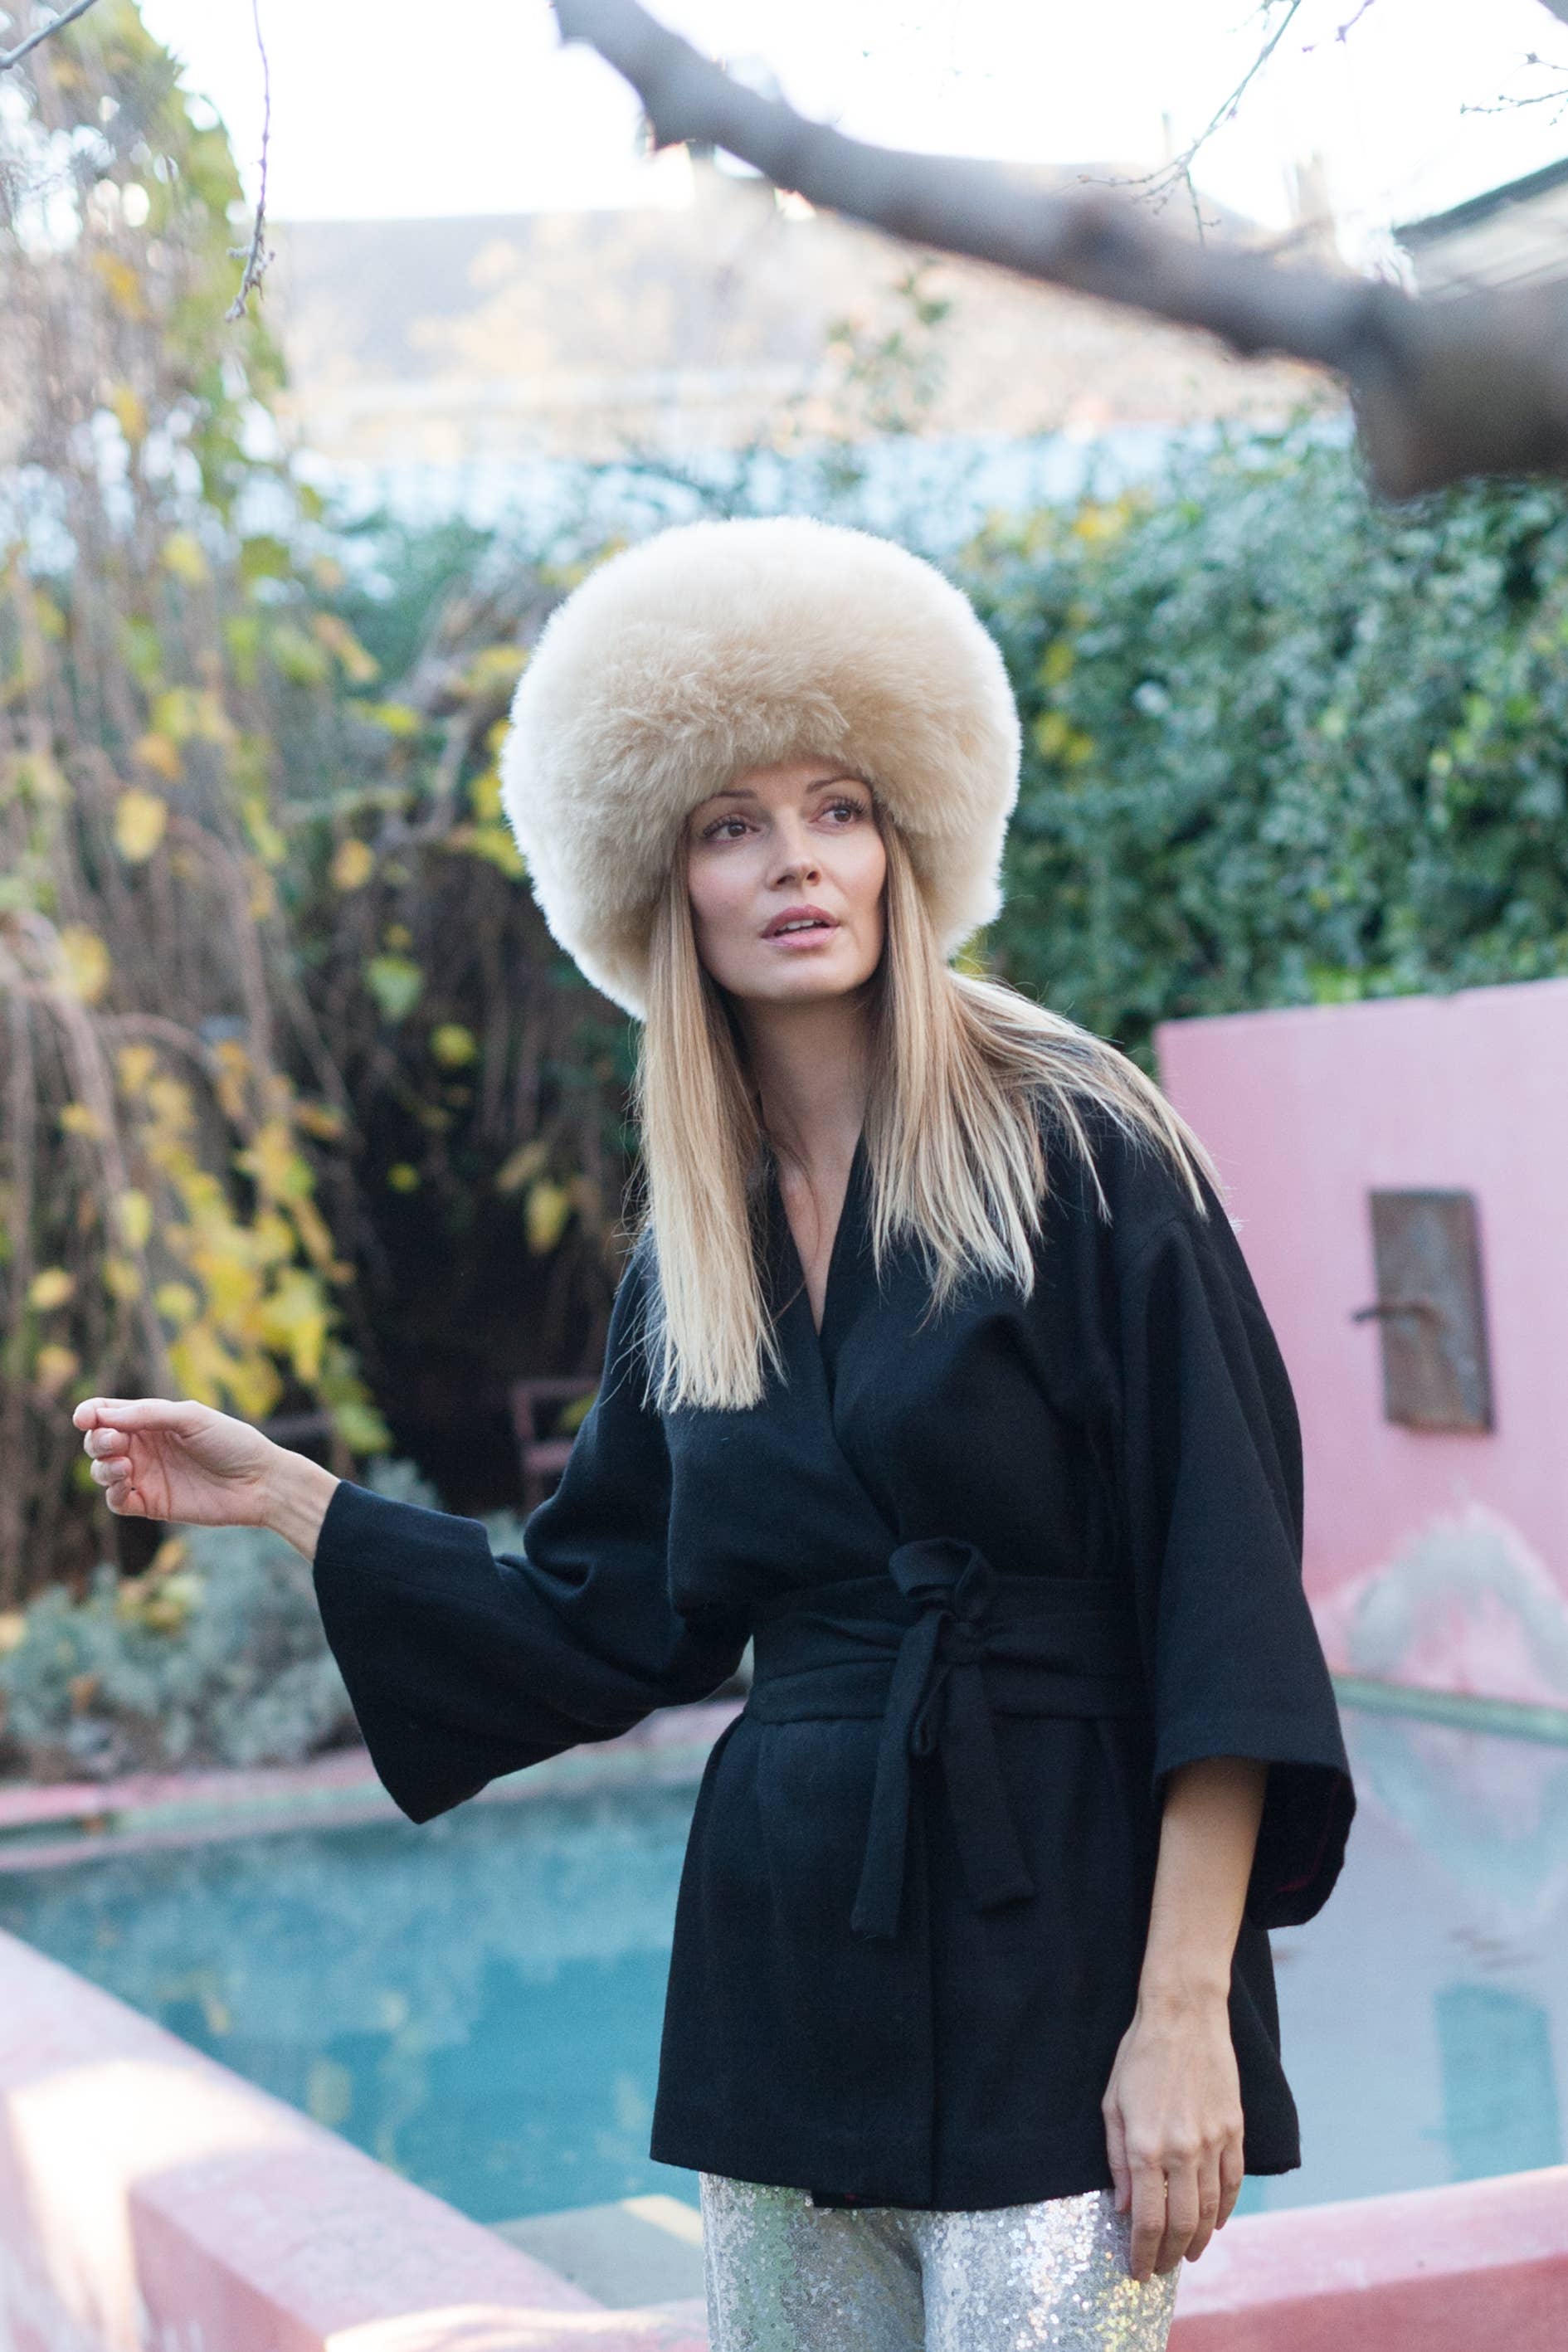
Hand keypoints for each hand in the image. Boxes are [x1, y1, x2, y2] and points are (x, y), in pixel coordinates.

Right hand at [71, 1395, 279, 1529]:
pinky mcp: (152, 1503)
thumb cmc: (232, 1442)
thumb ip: (150, 1414)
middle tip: (116, 1442)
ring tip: (125, 1466)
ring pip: (102, 1471)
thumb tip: (106, 1416)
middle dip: (97, 1440)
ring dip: (102, 1467)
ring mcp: (146, 1475)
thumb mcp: (192, 1417)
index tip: (85, 1418)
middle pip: (99, 1442)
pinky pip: (117, 1501)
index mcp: (153, 1419)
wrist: (259, 1481)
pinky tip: (126, 1483)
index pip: (108, 1413)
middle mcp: (145, 1446)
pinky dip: (112, 1493)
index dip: (90, 1414)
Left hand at [1101, 1989, 1244, 2281]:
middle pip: (1182, 2224)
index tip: (1137, 2270)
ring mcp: (1213, 2141)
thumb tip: (1122, 2208)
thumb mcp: (1111, 2105)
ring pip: (1211, 2210)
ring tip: (1187, 2254)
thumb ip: (1117, 2160)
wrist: (1184, 2016)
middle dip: (1169, 2255)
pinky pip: (1233, 2182)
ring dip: (1199, 2240)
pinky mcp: (1234, 2130)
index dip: (1142, 2252)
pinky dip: (1225, 2210)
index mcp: (1146, 2146)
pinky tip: (1216, 2222)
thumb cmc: (1139, 2056)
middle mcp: (1182, 2150)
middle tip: (1159, 2269)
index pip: (1147, 2219)